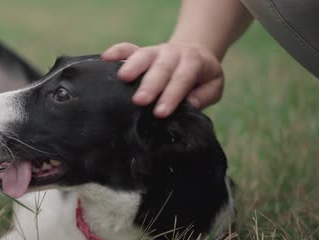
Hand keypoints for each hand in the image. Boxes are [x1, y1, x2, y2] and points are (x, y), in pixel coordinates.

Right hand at [102, 42, 223, 117]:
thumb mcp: (213, 85)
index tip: (160, 112)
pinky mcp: (141, 51)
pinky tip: (105, 59)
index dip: (171, 96)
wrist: (194, 53)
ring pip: (143, 55)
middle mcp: (172, 54)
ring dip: (132, 66)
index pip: (182, 79)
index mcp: (193, 62)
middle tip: (140, 100)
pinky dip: (116, 52)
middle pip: (161, 68)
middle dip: (150, 85)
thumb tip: (190, 104)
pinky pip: (127, 48)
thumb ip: (205, 95)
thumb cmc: (201, 77)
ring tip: (122, 78)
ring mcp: (155, 51)